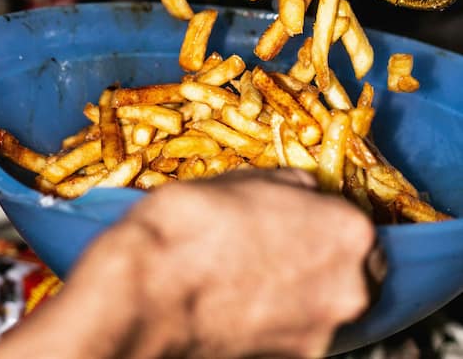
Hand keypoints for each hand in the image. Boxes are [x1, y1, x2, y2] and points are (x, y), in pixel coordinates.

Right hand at [0, 170, 382, 358]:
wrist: (151, 288)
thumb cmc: (195, 224)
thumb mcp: (247, 179)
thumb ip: (293, 187)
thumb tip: (305, 191)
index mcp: (347, 231)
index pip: (362, 226)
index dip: (330, 222)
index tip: (309, 221)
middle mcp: (348, 287)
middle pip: (355, 272)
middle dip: (327, 261)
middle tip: (285, 249)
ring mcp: (322, 332)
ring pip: (327, 306)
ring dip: (306, 292)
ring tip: (257, 276)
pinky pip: (298, 333)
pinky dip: (281, 320)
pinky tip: (245, 302)